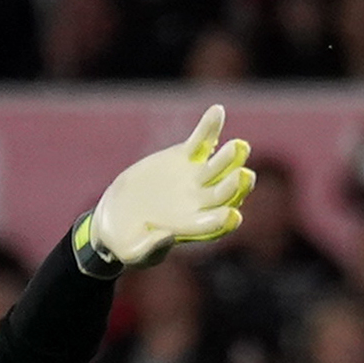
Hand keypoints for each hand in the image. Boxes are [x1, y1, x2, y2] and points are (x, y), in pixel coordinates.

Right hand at [87, 106, 253, 270]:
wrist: (118, 217)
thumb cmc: (127, 242)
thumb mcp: (132, 251)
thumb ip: (149, 247)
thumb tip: (166, 235)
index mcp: (192, 228)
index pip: (212, 225)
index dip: (222, 222)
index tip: (232, 216)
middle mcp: (201, 203)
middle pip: (223, 194)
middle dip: (234, 186)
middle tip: (245, 176)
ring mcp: (196, 178)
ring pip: (218, 166)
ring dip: (230, 157)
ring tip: (240, 146)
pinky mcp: (185, 158)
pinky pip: (201, 141)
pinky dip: (208, 127)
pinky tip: (217, 111)